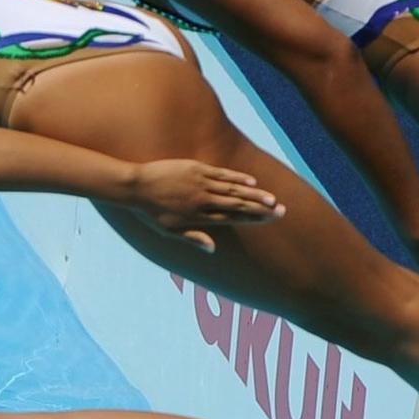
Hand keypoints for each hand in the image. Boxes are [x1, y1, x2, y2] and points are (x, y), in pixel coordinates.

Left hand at [119, 156, 282, 248]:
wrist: (136, 186)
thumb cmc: (151, 212)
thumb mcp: (169, 232)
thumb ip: (193, 238)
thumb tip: (213, 249)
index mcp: (200, 217)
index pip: (233, 218)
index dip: (253, 219)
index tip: (269, 219)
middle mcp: (204, 200)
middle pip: (239, 205)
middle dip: (262, 208)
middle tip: (281, 211)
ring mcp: (202, 183)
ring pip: (234, 190)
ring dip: (255, 194)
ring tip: (272, 199)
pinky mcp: (197, 169)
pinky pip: (221, 174)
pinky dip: (237, 178)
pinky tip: (251, 181)